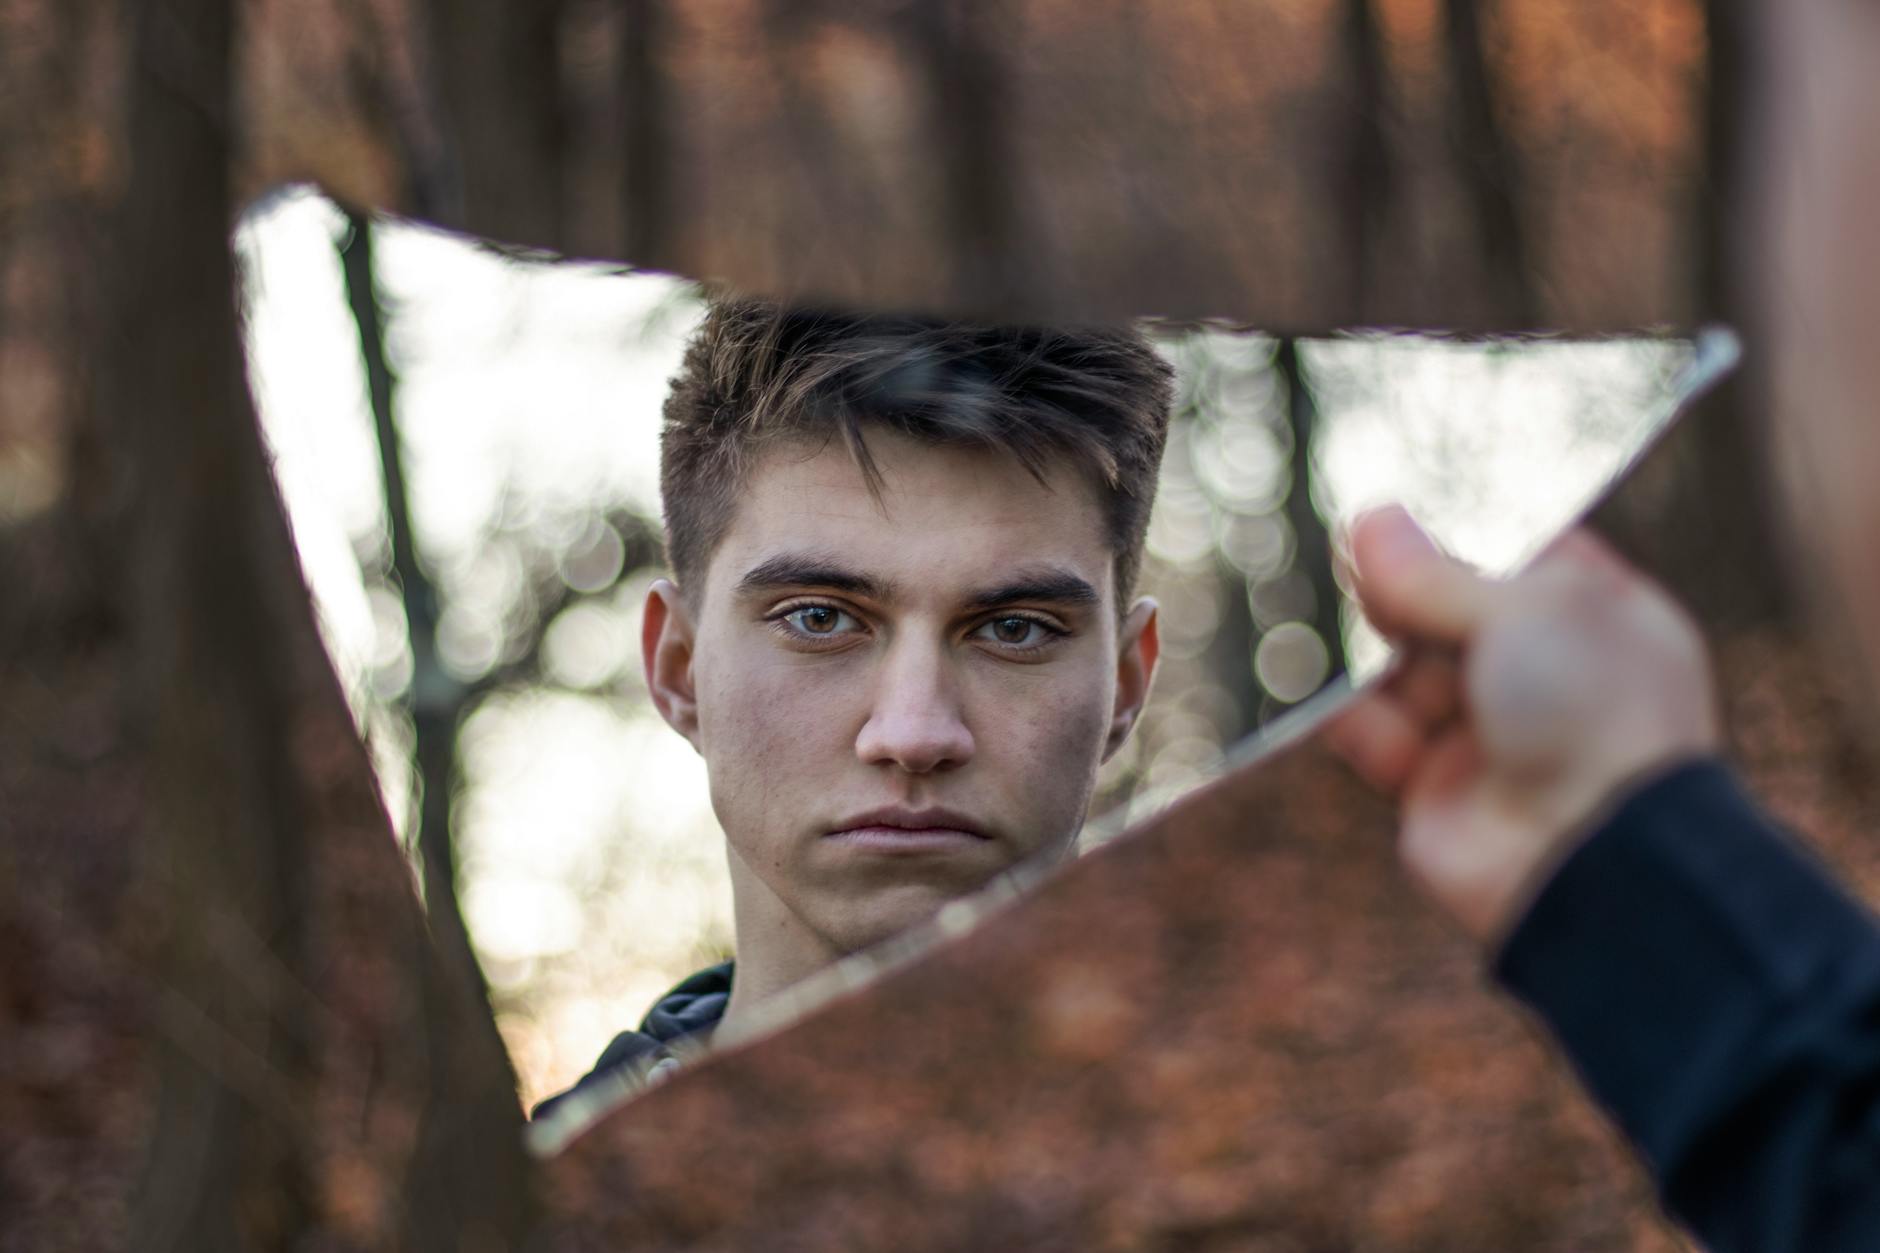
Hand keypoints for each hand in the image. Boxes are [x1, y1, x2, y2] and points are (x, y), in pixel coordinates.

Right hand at [1324, 506, 1721, 947]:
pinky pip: (1377, 734)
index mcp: (1596, 618)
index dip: (1460, 532)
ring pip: (1403, 670)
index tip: (1400, 509)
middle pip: (1446, 610)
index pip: (1519, 555)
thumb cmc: (1596, 719)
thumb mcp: (1522, 611)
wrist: (1590, 858)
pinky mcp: (1436, 785)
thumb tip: (1372, 520)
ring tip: (1348, 633)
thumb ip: (1435, 572)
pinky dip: (1354, 719)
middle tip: (1356, 558)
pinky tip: (1337, 700)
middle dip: (1403, 592)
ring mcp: (1490, 731)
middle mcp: (1545, 674)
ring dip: (1373, 656)